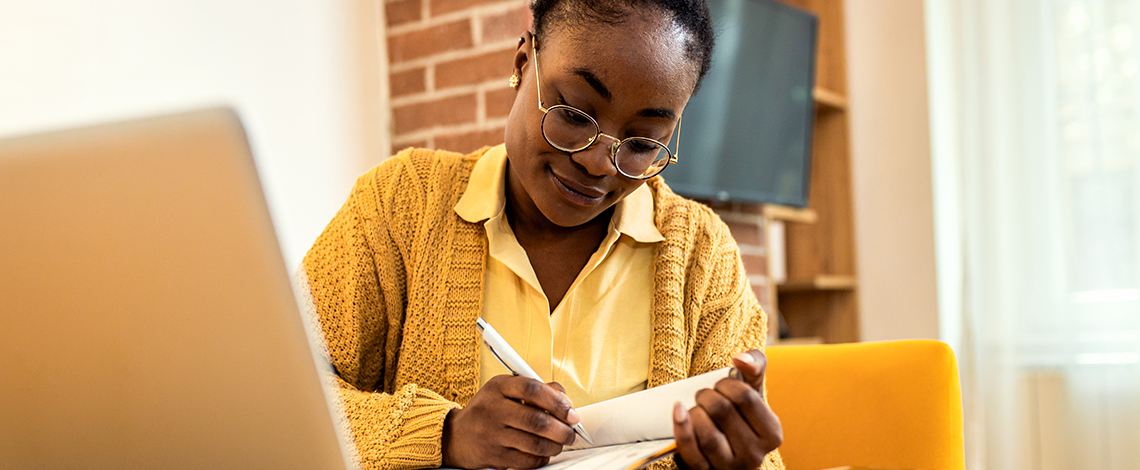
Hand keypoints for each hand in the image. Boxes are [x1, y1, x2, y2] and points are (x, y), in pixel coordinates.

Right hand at [441, 375, 577, 468]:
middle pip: (536, 420)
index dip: (557, 401)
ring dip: (556, 445)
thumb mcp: (505, 390)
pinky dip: (542, 458)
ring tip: (560, 443)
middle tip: (572, 432)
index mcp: (498, 387)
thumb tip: (565, 401)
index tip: (571, 412)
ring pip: (534, 443)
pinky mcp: (493, 456)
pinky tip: (544, 452)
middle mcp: (493, 409)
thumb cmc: (488, 410)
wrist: (457, 435)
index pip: (532, 389)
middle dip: (562, 429)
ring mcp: (492, 434)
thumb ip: (536, 390)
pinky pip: (527, 461)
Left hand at [672, 350, 782, 469]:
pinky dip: (681, 427)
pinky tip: (678, 411)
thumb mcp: (754, 393)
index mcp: (772, 434)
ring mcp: (729, 467)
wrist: (727, 453)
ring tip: (696, 408)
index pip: (745, 396)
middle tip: (704, 395)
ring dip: (695, 412)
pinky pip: (689, 450)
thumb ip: (755, 367)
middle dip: (707, 395)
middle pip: (722, 411)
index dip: (726, 384)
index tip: (720, 386)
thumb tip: (740, 358)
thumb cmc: (740, 417)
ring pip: (706, 432)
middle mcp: (754, 455)